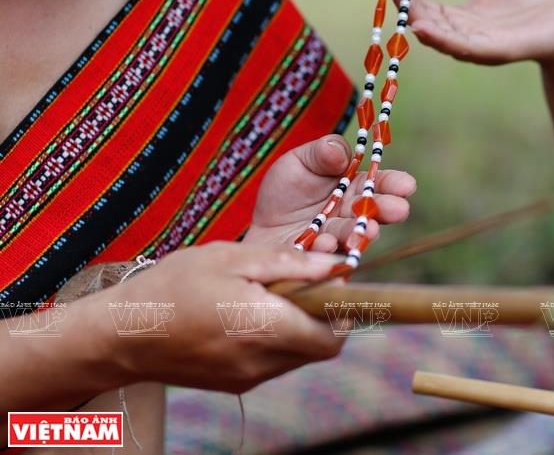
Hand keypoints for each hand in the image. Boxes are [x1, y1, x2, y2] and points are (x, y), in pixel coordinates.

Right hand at [79, 242, 347, 393]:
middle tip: (300, 286)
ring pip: (298, 356)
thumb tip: (339, 265)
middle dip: (321, 317)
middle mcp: (262, 362)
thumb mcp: (232, 258)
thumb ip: (290, 263)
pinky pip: (274, 362)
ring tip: (267, 297)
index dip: (343, 313)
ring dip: (298, 328)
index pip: (332, 336)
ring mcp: (249, 378)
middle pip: (319, 347)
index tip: (334, 287)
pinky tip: (248, 315)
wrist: (120, 335)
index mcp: (265, 327)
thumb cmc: (172, 287)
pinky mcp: (235, 385)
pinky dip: (276, 340)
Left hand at [244, 134, 415, 251]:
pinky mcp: (318, 261)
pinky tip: (324, 243)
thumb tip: (339, 152)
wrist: (260, 221)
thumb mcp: (301, 161)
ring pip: (351, 238)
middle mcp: (352, 216)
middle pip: (373, 212)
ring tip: (364, 231)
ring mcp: (337, 241)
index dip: (395, 184)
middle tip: (397, 209)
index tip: (407, 185)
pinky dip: (327, 254)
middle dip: (386, 210)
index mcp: (355, 188)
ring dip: (358, 234)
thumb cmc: (287, 188)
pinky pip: (326, 261)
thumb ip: (322, 152)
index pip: (381, 184)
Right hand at [383, 0, 553, 65]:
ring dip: (413, 15)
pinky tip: (421, 27)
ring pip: (435, 33)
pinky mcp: (491, 52)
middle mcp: (458, 34)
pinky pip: (461, 47)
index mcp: (455, 17)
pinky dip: (439, 39)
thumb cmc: (528, 3)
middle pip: (420, 17)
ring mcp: (472, 46)